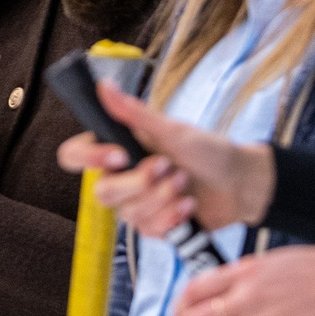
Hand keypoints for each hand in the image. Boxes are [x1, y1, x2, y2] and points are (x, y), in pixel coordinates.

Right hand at [56, 77, 274, 235]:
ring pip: (128, 213)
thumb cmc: (208, 150)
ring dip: (162, 198)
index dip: (89, 159)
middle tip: (169, 168)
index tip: (121, 155)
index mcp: (118, 149)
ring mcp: (136, 203)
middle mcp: (121, 177)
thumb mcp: (172, 130)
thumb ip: (133, 113)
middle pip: (102, 193)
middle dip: (140, 183)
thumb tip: (104, 85)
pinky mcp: (152, 226)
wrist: (239, 183)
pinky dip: (172, 217)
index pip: (75, 156)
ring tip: (186, 184)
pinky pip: (148, 230)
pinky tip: (189, 206)